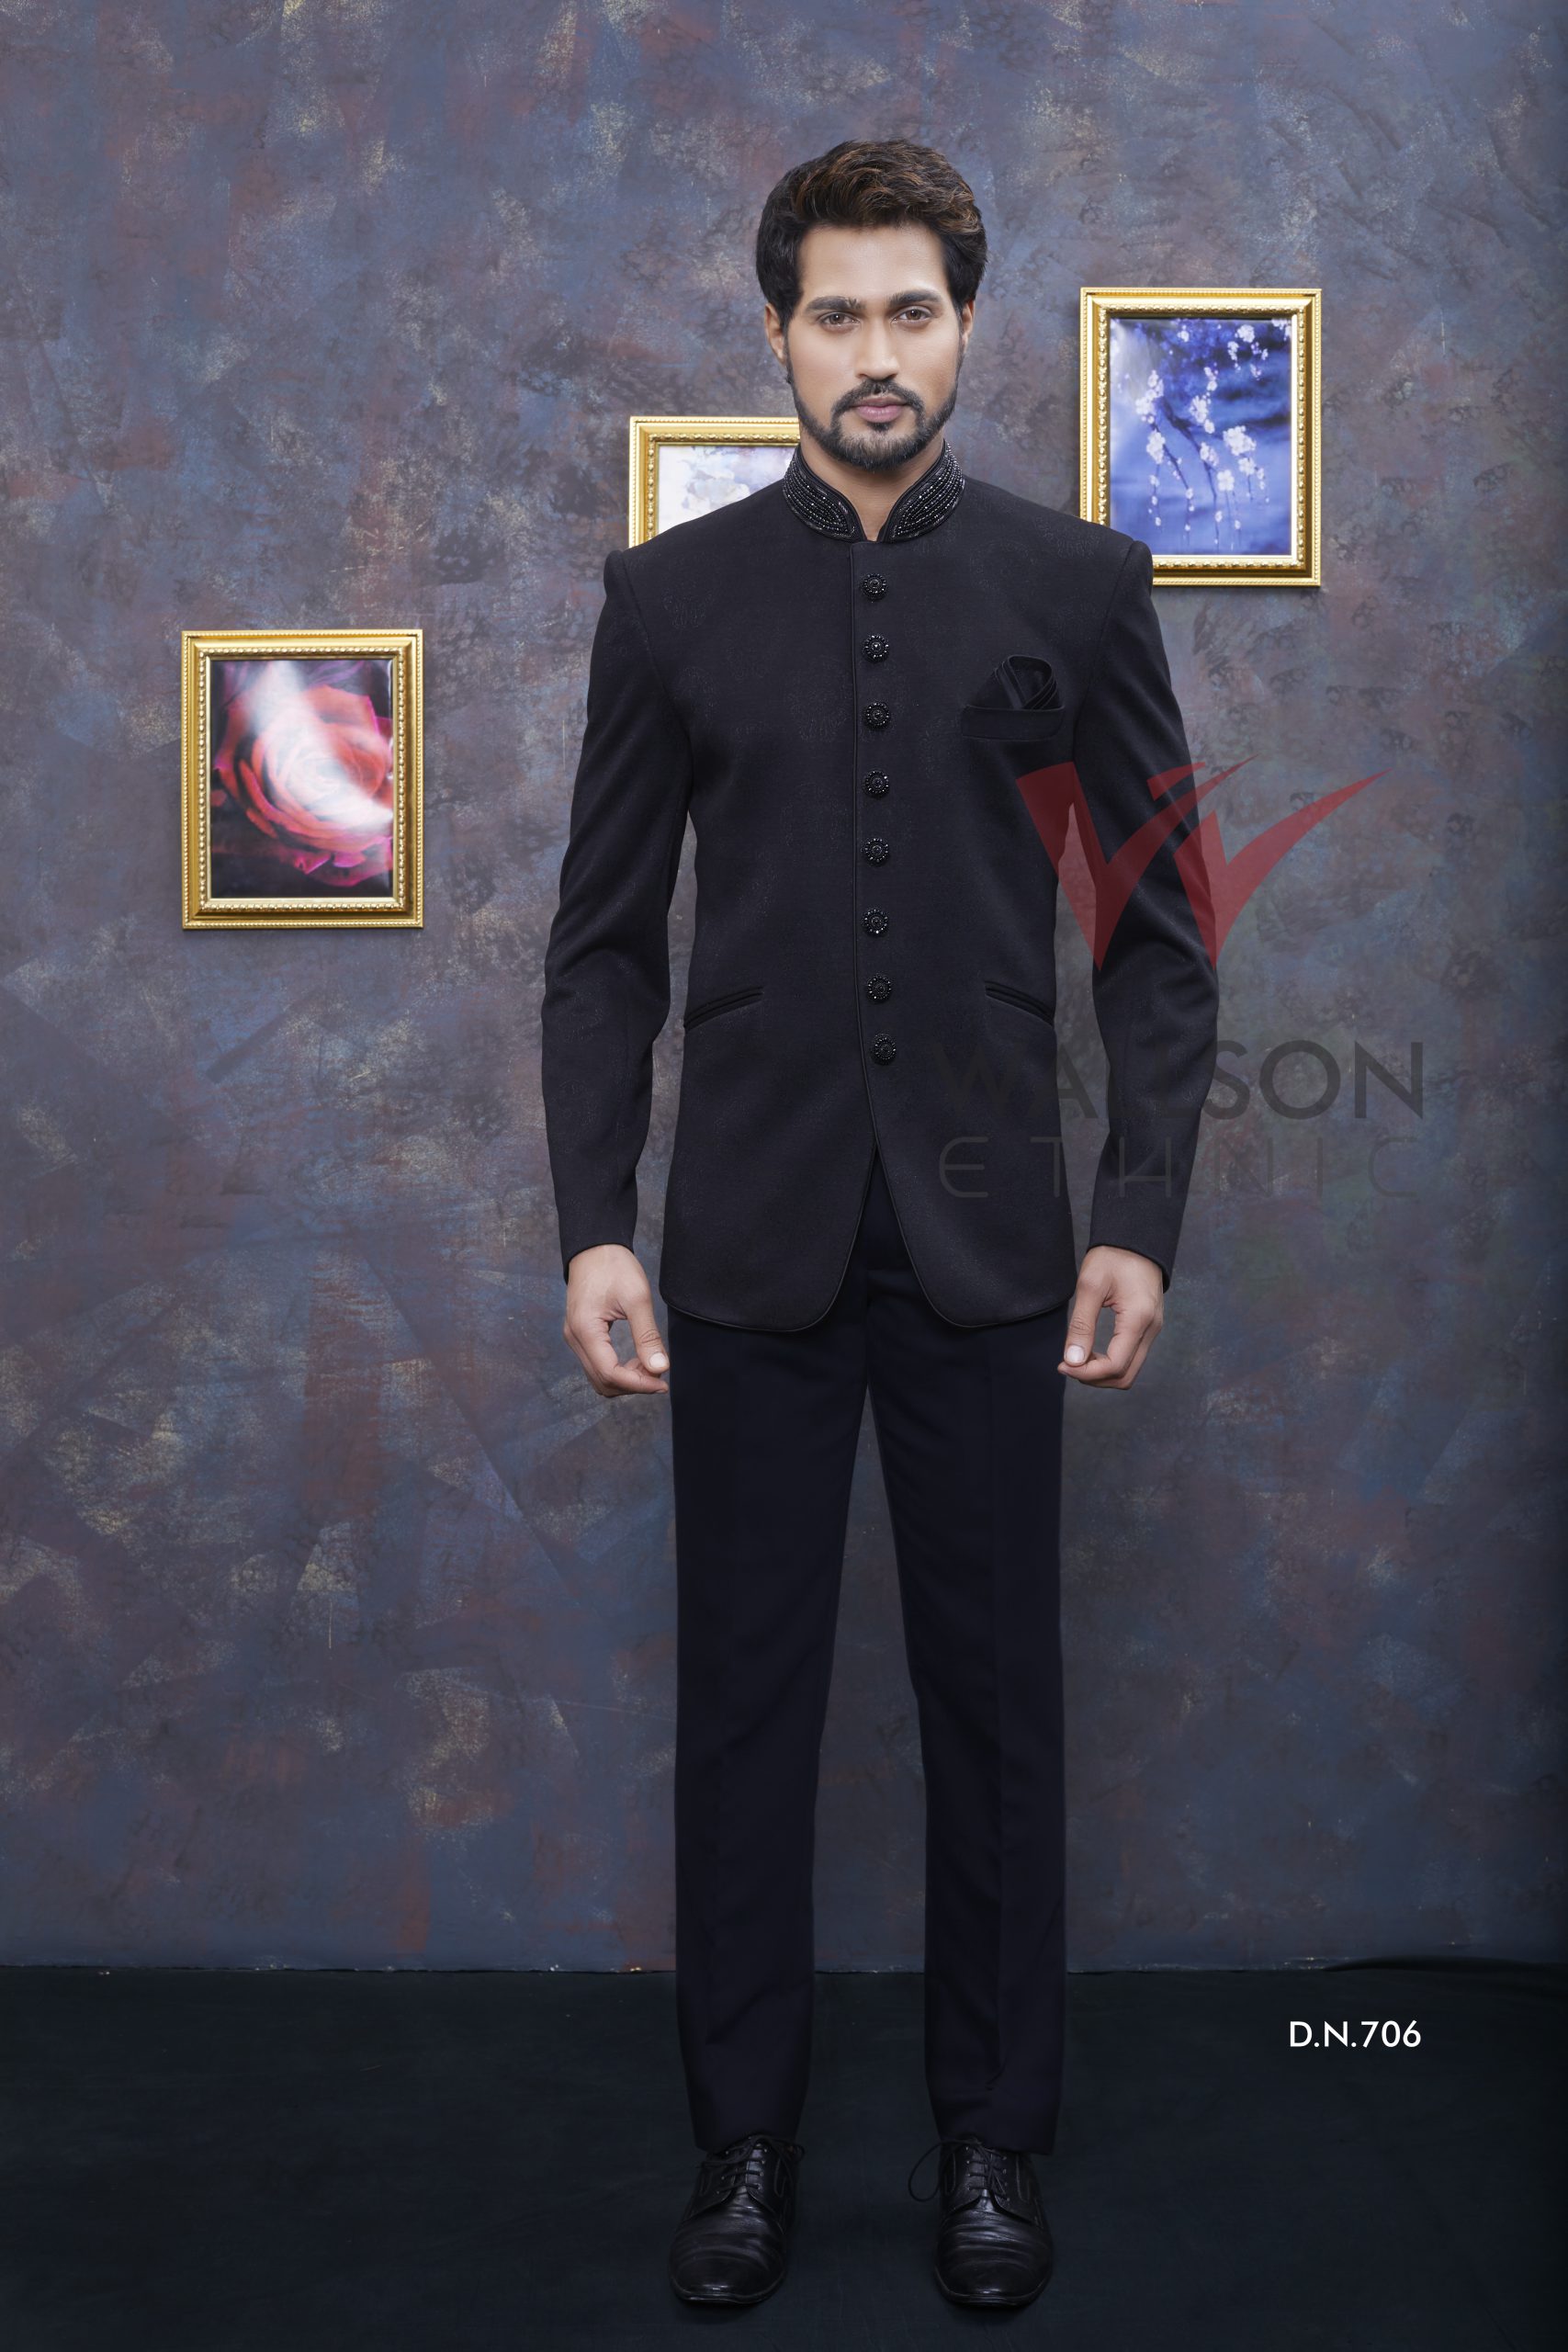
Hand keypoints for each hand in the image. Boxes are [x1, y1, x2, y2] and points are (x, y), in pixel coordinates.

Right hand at [562, 1244, 670, 1398]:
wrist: (595, 1247)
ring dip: (625, 1379)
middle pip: (603, 1381)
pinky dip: (618, 1370)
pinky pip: (597, 1365)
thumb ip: (647, 1336)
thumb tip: (660, 1368)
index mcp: (585, 1330)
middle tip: (659, 1373)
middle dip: (633, 1384)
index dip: (639, 1384)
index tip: (663, 1383)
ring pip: (599, 1377)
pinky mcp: (580, 1335)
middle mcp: (574, 1338)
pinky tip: (637, 1360)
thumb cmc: (615, 1266)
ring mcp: (574, 1338)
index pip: (610, 1374)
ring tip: (650, 1365)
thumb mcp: (637, 1298)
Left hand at [1057, 1245, 1164, 1388]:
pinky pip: (1131, 1357)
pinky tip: (1091, 1352)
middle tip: (1067, 1365)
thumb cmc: (1113, 1256)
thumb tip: (1073, 1360)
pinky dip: (1110, 1362)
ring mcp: (1152, 1329)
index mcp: (1138, 1320)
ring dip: (1102, 1373)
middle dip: (1094, 1378)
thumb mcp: (1090, 1285)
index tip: (1062, 1364)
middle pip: (1125, 1376)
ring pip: (1130, 1370)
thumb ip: (1081, 1325)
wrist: (1136, 1238)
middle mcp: (1151, 1329)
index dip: (1087, 1373)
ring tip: (1077, 1360)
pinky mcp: (1148, 1327)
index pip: (1115, 1366)